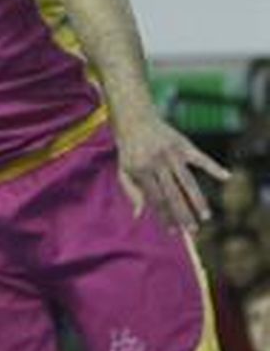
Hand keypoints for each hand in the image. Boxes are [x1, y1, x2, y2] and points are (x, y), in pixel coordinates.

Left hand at [112, 110, 228, 232]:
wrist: (134, 119)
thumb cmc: (130, 150)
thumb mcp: (124, 170)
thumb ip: (131, 192)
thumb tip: (138, 216)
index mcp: (142, 171)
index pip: (156, 199)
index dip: (165, 216)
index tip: (173, 232)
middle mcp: (158, 163)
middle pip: (173, 193)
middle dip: (183, 214)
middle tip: (193, 231)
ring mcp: (172, 154)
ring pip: (187, 181)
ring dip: (198, 199)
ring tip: (206, 216)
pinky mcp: (183, 145)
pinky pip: (201, 157)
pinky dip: (214, 167)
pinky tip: (226, 177)